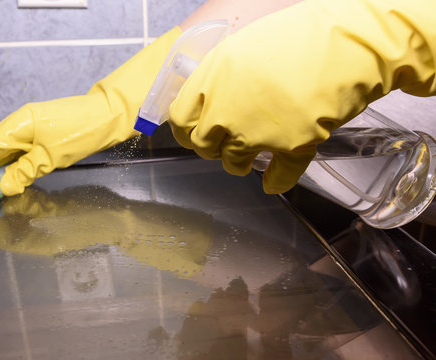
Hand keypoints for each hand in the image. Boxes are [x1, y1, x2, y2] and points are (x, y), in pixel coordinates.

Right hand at [0, 27, 181, 195]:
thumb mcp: (53, 156)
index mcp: (18, 124)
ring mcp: (26, 129)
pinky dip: (0, 166)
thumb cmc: (83, 132)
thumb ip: (25, 171)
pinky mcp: (36, 137)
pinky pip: (11, 153)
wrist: (109, 116)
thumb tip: (2, 188)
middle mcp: (17, 124)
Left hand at [169, 0, 435, 193]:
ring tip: (251, 154)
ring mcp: (257, 132)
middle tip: (223, 142)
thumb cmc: (298, 36)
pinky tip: (273, 183)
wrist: (350, 42)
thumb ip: (217, 77)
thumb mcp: (243, 47)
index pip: (180, 120)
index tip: (193, 133)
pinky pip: (277, 176)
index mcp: (212, 79)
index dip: (186, 130)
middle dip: (212, 147)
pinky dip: (275, 181)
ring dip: (239, 163)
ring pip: (234, 164)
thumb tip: (207, 100)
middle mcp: (227, 109)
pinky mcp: (290, 148)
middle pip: (204, 145)